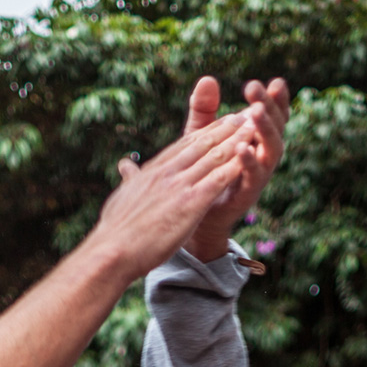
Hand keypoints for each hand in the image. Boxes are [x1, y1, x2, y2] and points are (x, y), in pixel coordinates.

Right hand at [91, 106, 258, 278]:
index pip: (184, 145)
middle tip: (244, 115)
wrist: (112, 251)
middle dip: (225, 128)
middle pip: (202, 144)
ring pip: (214, 157)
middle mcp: (168, 173)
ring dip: (237, 141)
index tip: (219, 122)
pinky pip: (218, 180)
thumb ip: (129, 179)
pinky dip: (236, 166)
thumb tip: (124, 166)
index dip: (205, 132)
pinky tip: (250, 157)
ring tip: (254, 127)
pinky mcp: (190, 204)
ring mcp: (180, 186)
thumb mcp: (120, 196)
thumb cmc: (114, 231)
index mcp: (153, 171)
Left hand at [178, 76, 289, 260]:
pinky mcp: (246, 195)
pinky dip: (250, 163)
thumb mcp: (201, 135)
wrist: (195, 216)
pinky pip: (254, 178)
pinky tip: (243, 147)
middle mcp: (263, 156)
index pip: (273, 115)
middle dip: (269, 106)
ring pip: (272, 151)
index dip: (277, 99)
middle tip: (255, 88)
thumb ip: (205, 109)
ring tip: (255, 112)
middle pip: (277, 127)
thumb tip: (208, 78)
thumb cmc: (203, 170)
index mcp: (256, 139)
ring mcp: (258, 176)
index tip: (275, 82)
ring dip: (265, 130)